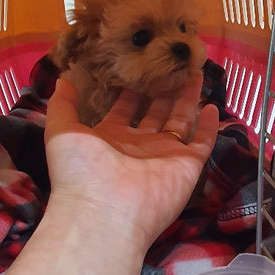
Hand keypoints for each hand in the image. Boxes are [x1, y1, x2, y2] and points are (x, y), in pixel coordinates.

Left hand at [44, 72, 218, 253]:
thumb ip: (63, 104)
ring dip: (187, 98)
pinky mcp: (187, 165)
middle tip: (172, 64)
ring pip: (180, 121)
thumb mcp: (62, 130)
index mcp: (111, 137)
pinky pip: (203, 142)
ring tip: (194, 72)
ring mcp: (165, 155)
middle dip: (163, 89)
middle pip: (155, 112)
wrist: (106, 211)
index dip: (131, 90)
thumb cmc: (81, 170)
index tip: (139, 65)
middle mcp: (139, 145)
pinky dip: (210, 126)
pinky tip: (213, 106)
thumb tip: (64, 78)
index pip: (123, 109)